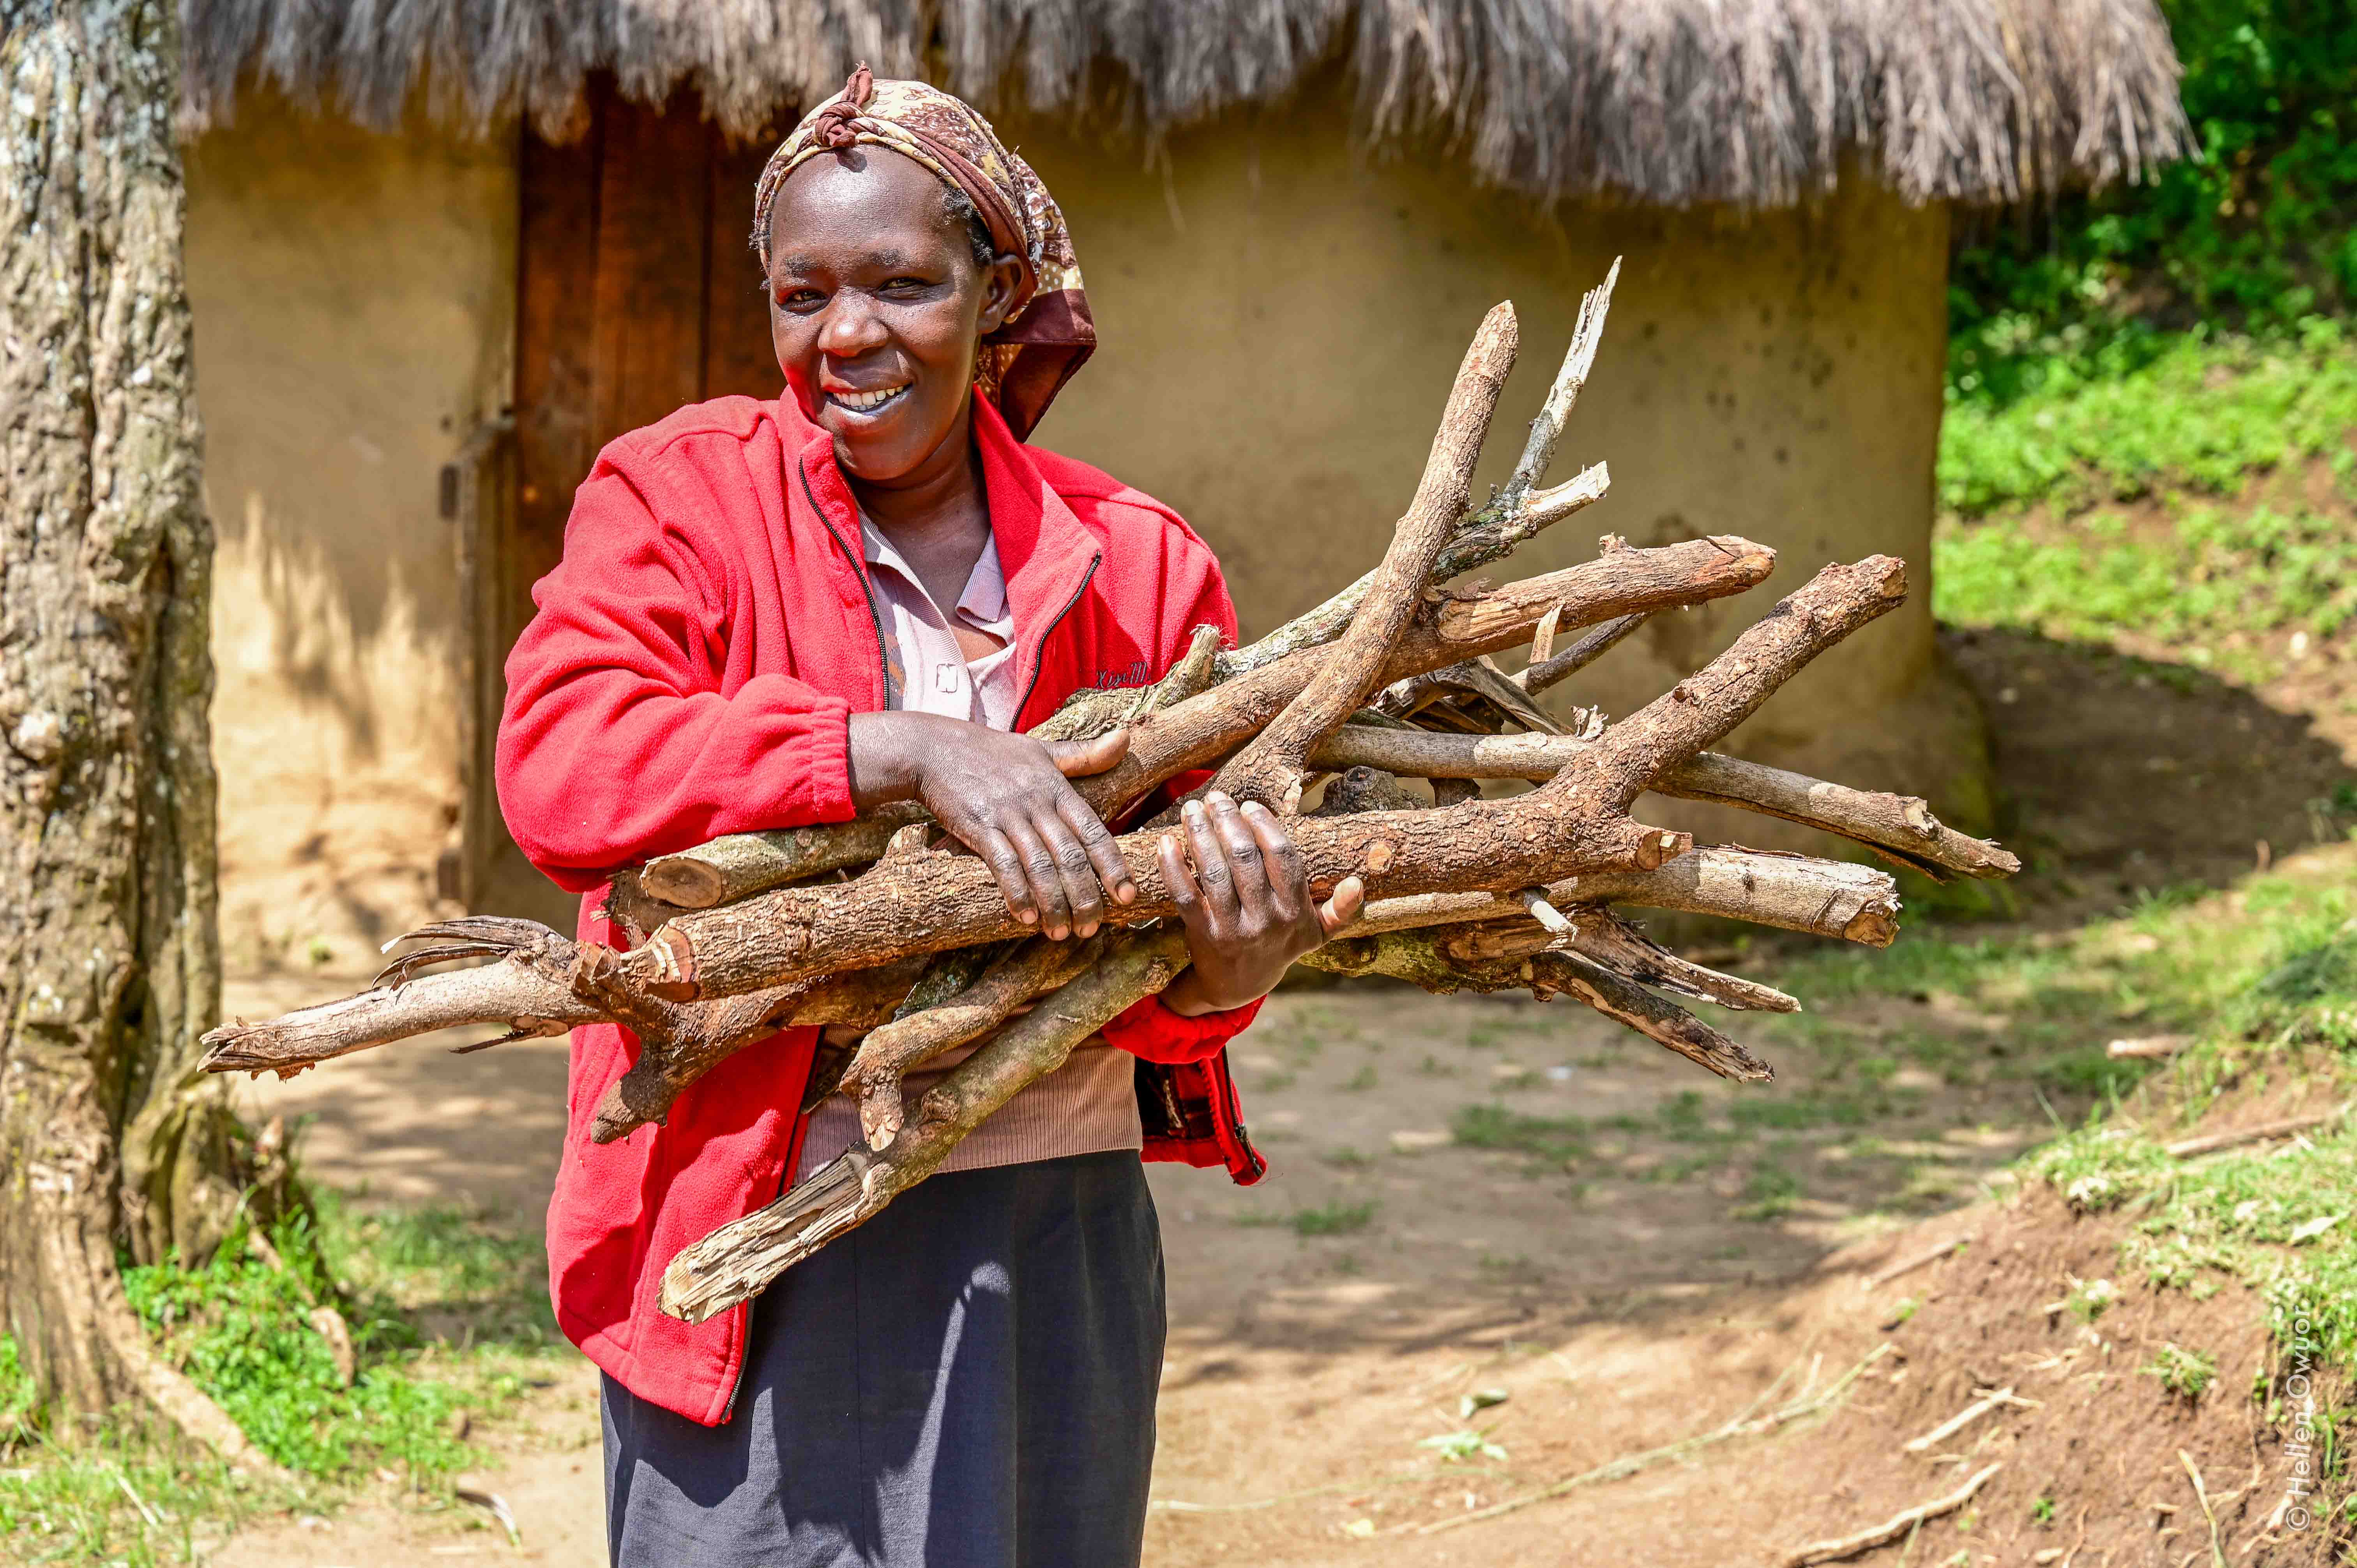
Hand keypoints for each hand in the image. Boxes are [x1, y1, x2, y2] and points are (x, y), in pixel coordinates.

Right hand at [848, 711, 1133, 938]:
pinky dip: (1016, 893)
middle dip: (1084, 897)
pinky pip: (1003, 865)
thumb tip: (1127, 739)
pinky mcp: (978, 826)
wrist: (935, 748)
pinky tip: (1026, 918)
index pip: (1094, 831)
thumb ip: (1084, 754)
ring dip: (1053, 904)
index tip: (1127, 896)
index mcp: (1057, 788)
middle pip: (1070, 856)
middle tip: (1092, 928)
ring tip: (1061, 933)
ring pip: (1039, 866)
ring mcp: (1007, 815)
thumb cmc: (993, 752)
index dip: (1112, 866)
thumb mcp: (1042, 749)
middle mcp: (1037, 803)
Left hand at [1156, 791, 1364, 1015]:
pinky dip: (1173, 867)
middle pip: (1245, 859)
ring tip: (1192, 809)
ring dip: (1200, 834)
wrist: (1238, 986)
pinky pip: (1184, 894)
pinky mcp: (1200, 934)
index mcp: (1294, 913)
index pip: (1282, 857)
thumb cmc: (1279, 946)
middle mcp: (1264, 921)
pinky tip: (1167, 841)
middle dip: (1228, 821)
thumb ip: (1339, 911)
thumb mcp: (1314, 933)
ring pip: (1213, 872)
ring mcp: (1230, 928)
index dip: (1265, 825)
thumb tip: (1358, 884)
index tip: (1249, 805)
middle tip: (1216, 798)